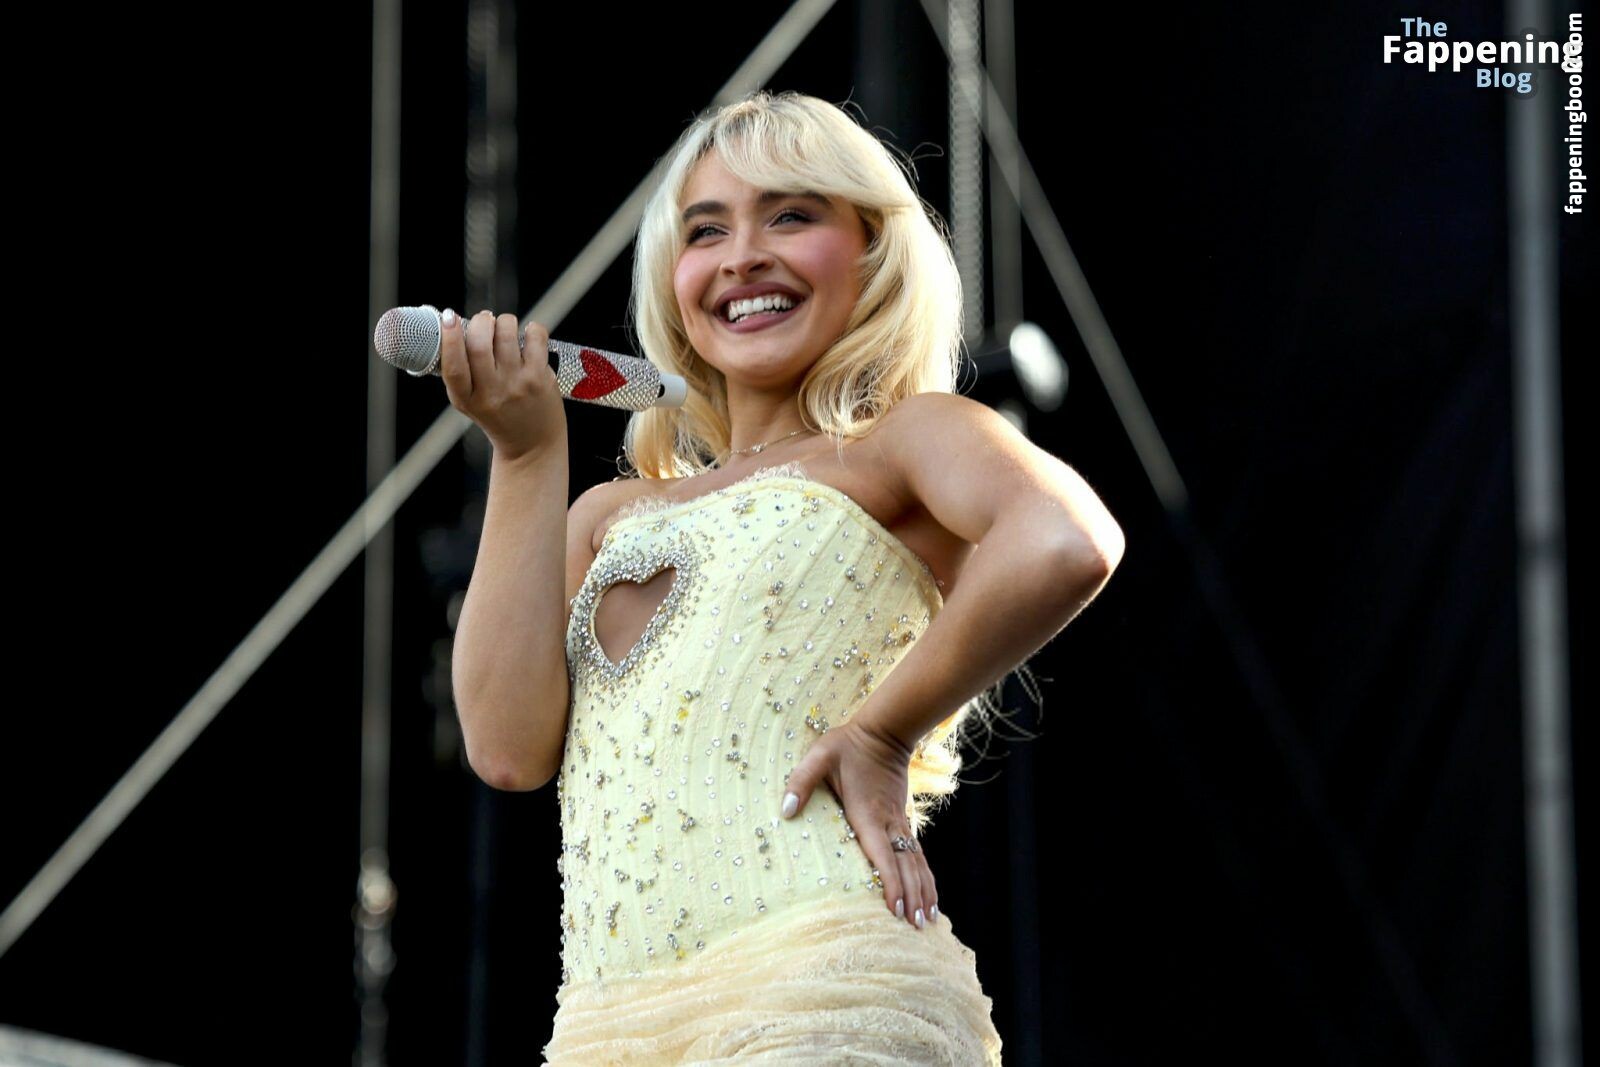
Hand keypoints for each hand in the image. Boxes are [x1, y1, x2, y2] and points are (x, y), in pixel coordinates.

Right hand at [439, 309, 566, 461]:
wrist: (531, 445)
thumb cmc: (498, 416)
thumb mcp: (470, 402)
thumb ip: (461, 372)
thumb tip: (454, 326)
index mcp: (467, 399)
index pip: (453, 367)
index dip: (449, 338)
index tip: (449, 317)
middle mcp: (491, 393)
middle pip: (478, 344)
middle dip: (480, 322)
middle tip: (484, 320)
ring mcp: (517, 385)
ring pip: (506, 335)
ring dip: (504, 321)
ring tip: (504, 326)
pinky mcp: (540, 379)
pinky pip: (535, 338)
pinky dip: (532, 329)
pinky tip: (528, 336)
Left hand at [781, 719, 938, 931]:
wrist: (883, 732)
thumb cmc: (848, 745)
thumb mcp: (819, 756)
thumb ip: (801, 781)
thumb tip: (786, 810)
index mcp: (868, 813)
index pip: (882, 855)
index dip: (890, 883)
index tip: (895, 909)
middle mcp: (889, 822)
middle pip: (905, 866)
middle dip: (911, 897)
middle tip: (914, 928)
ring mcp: (899, 821)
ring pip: (916, 863)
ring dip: (923, 891)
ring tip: (927, 921)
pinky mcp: (902, 820)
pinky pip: (918, 854)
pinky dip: (926, 877)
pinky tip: (930, 895)